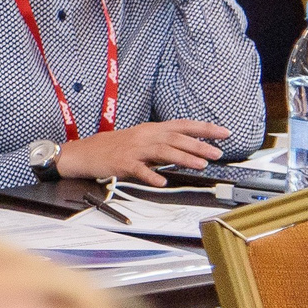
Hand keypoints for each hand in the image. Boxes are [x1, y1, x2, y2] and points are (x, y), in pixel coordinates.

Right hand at [55, 119, 231, 186]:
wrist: (82, 153)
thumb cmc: (112, 147)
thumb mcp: (139, 140)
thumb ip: (161, 144)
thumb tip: (187, 149)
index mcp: (150, 129)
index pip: (182, 125)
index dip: (204, 128)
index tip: (224, 133)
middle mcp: (144, 136)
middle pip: (176, 138)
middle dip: (199, 145)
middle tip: (217, 153)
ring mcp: (133, 149)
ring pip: (162, 151)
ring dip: (183, 157)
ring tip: (200, 164)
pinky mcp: (122, 163)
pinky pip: (139, 170)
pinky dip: (151, 176)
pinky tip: (162, 182)